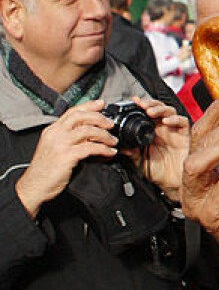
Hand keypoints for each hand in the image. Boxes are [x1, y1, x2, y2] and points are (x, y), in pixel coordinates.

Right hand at [16, 100, 116, 216]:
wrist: (35, 186)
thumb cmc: (46, 170)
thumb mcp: (55, 148)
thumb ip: (69, 139)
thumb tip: (90, 135)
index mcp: (52, 130)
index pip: (72, 112)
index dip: (89, 106)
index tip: (101, 104)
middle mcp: (55, 134)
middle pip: (80, 117)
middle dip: (99, 118)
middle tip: (111, 124)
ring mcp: (60, 144)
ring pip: (87, 131)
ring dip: (105, 135)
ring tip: (113, 141)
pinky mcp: (66, 156)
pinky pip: (90, 148)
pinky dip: (104, 149)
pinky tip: (110, 152)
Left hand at [123, 97, 189, 200]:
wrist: (172, 183)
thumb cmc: (158, 171)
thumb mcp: (138, 161)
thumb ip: (129, 152)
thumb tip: (117, 145)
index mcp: (151, 131)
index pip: (146, 113)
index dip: (140, 105)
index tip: (132, 101)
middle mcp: (163, 128)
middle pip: (158, 107)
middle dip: (149, 103)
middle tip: (141, 104)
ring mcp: (174, 130)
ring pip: (169, 111)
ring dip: (160, 108)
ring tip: (150, 111)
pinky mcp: (185, 135)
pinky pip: (183, 122)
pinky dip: (175, 119)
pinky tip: (166, 121)